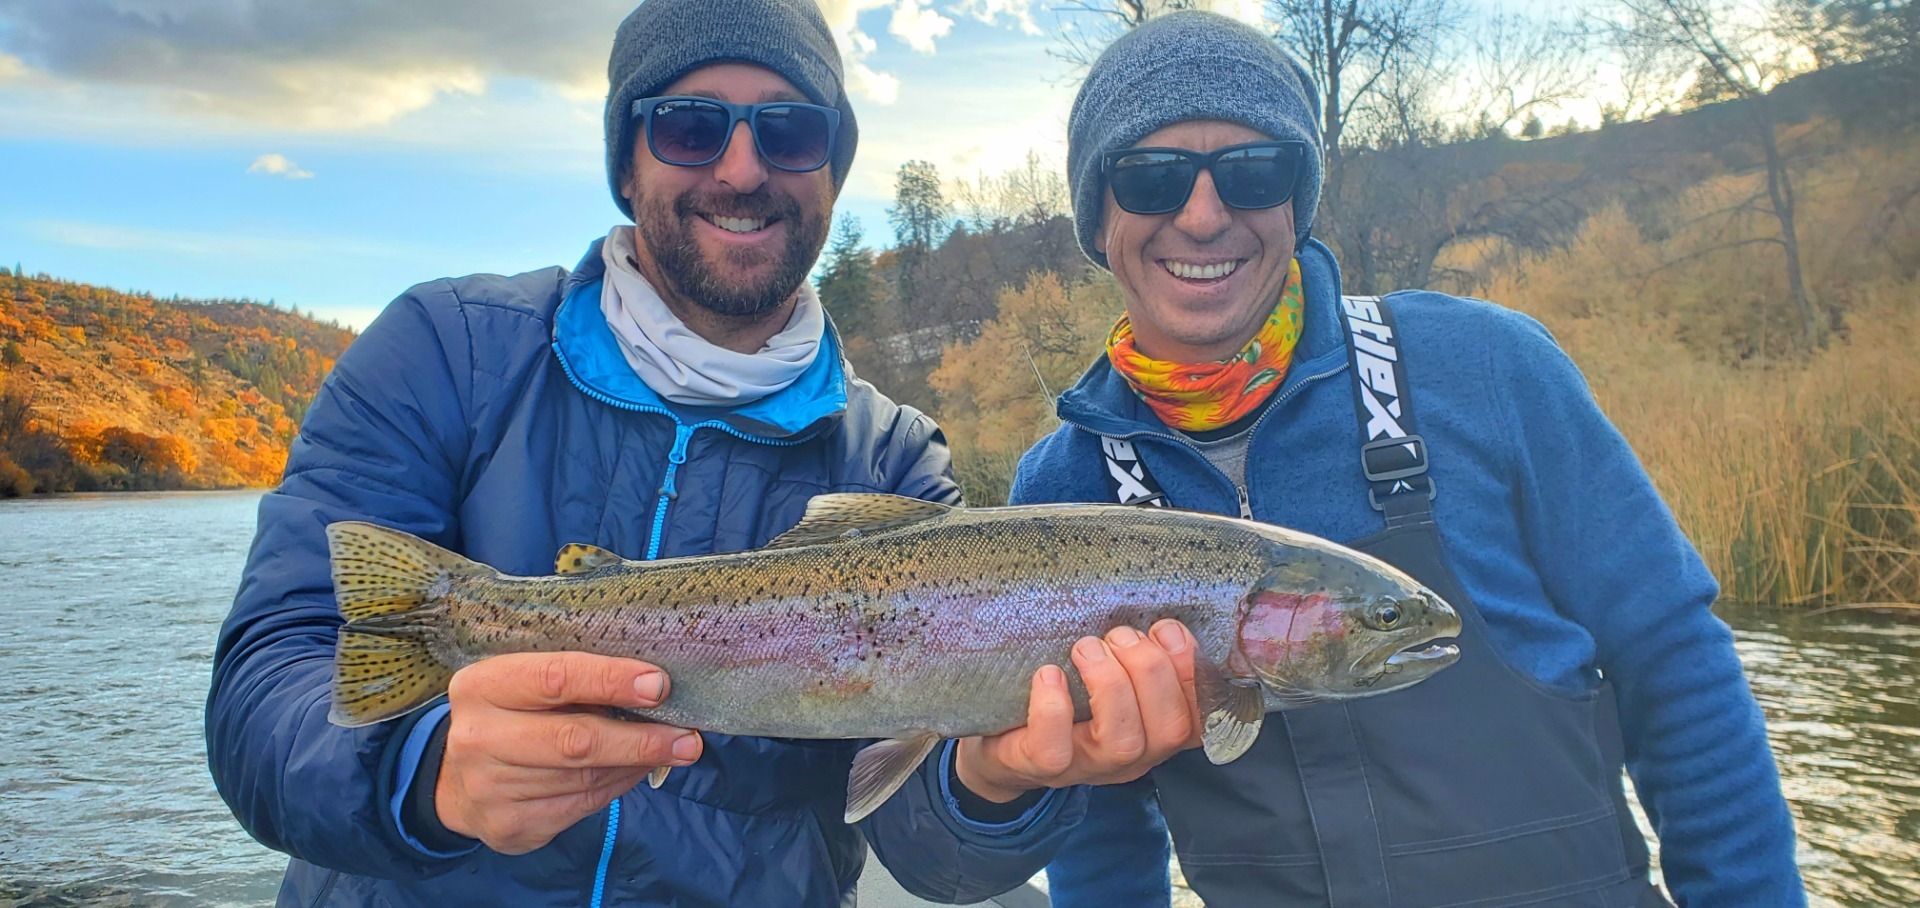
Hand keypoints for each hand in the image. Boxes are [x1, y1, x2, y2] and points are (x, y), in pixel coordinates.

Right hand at [434, 652, 702, 854]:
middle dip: (639, 740)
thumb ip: (574, 681)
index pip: (555, 677)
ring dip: (637, 764)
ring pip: (584, 777)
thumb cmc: (510, 716)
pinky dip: (618, 786)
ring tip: (672, 750)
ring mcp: (489, 787)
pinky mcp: (508, 825)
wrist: (456, 780)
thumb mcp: (523, 684)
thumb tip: (653, 686)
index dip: (611, 681)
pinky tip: (636, 770)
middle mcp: (477, 737)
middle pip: (574, 739)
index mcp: (482, 686)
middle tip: (688, 738)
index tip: (659, 685)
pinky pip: (581, 804)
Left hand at [954, 620, 1200, 802]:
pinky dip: (1055, 708)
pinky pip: (1056, 749)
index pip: (1201, 718)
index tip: (1167, 629)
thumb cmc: (1071, 698)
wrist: (1007, 744)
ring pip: (1122, 742)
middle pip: (1170, 728)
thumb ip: (1138, 655)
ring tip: (1086, 648)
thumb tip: (1155, 610)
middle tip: (1117, 636)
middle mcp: (1133, 756)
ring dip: (1110, 684)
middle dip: (1150, 670)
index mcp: (1156, 731)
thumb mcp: (1113, 675)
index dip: (1195, 673)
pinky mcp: (1042, 767)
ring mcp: (1089, 766)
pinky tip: (1048, 674)